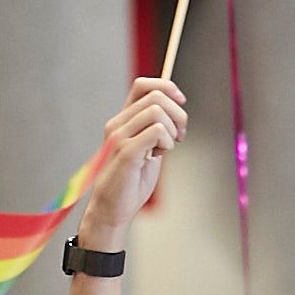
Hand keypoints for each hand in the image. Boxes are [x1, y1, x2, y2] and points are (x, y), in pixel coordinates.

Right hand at [78, 77, 186, 249]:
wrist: (113, 209)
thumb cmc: (131, 181)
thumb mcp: (149, 148)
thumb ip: (157, 128)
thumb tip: (177, 107)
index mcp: (123, 120)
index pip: (143, 85)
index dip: (166, 87)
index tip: (181, 102)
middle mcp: (118, 124)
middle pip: (156, 97)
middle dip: (178, 114)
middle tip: (180, 136)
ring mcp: (119, 136)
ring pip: (157, 111)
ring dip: (173, 129)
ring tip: (166, 149)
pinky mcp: (126, 151)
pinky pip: (157, 131)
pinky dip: (166, 142)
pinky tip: (158, 156)